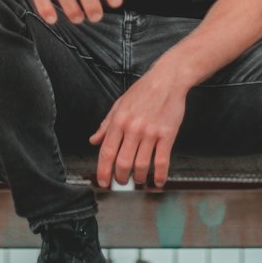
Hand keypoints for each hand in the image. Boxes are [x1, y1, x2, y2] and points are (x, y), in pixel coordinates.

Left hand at [89, 64, 187, 188]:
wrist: (167, 80)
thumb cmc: (143, 91)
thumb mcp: (119, 104)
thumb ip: (106, 124)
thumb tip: (94, 140)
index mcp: (119, 121)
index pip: (106, 152)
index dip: (103, 171)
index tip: (103, 182)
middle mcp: (133, 128)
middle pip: (123, 163)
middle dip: (121, 178)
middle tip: (122, 182)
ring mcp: (151, 132)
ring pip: (141, 165)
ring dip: (139, 178)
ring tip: (138, 180)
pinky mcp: (167, 134)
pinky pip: (162, 160)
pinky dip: (159, 175)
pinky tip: (157, 181)